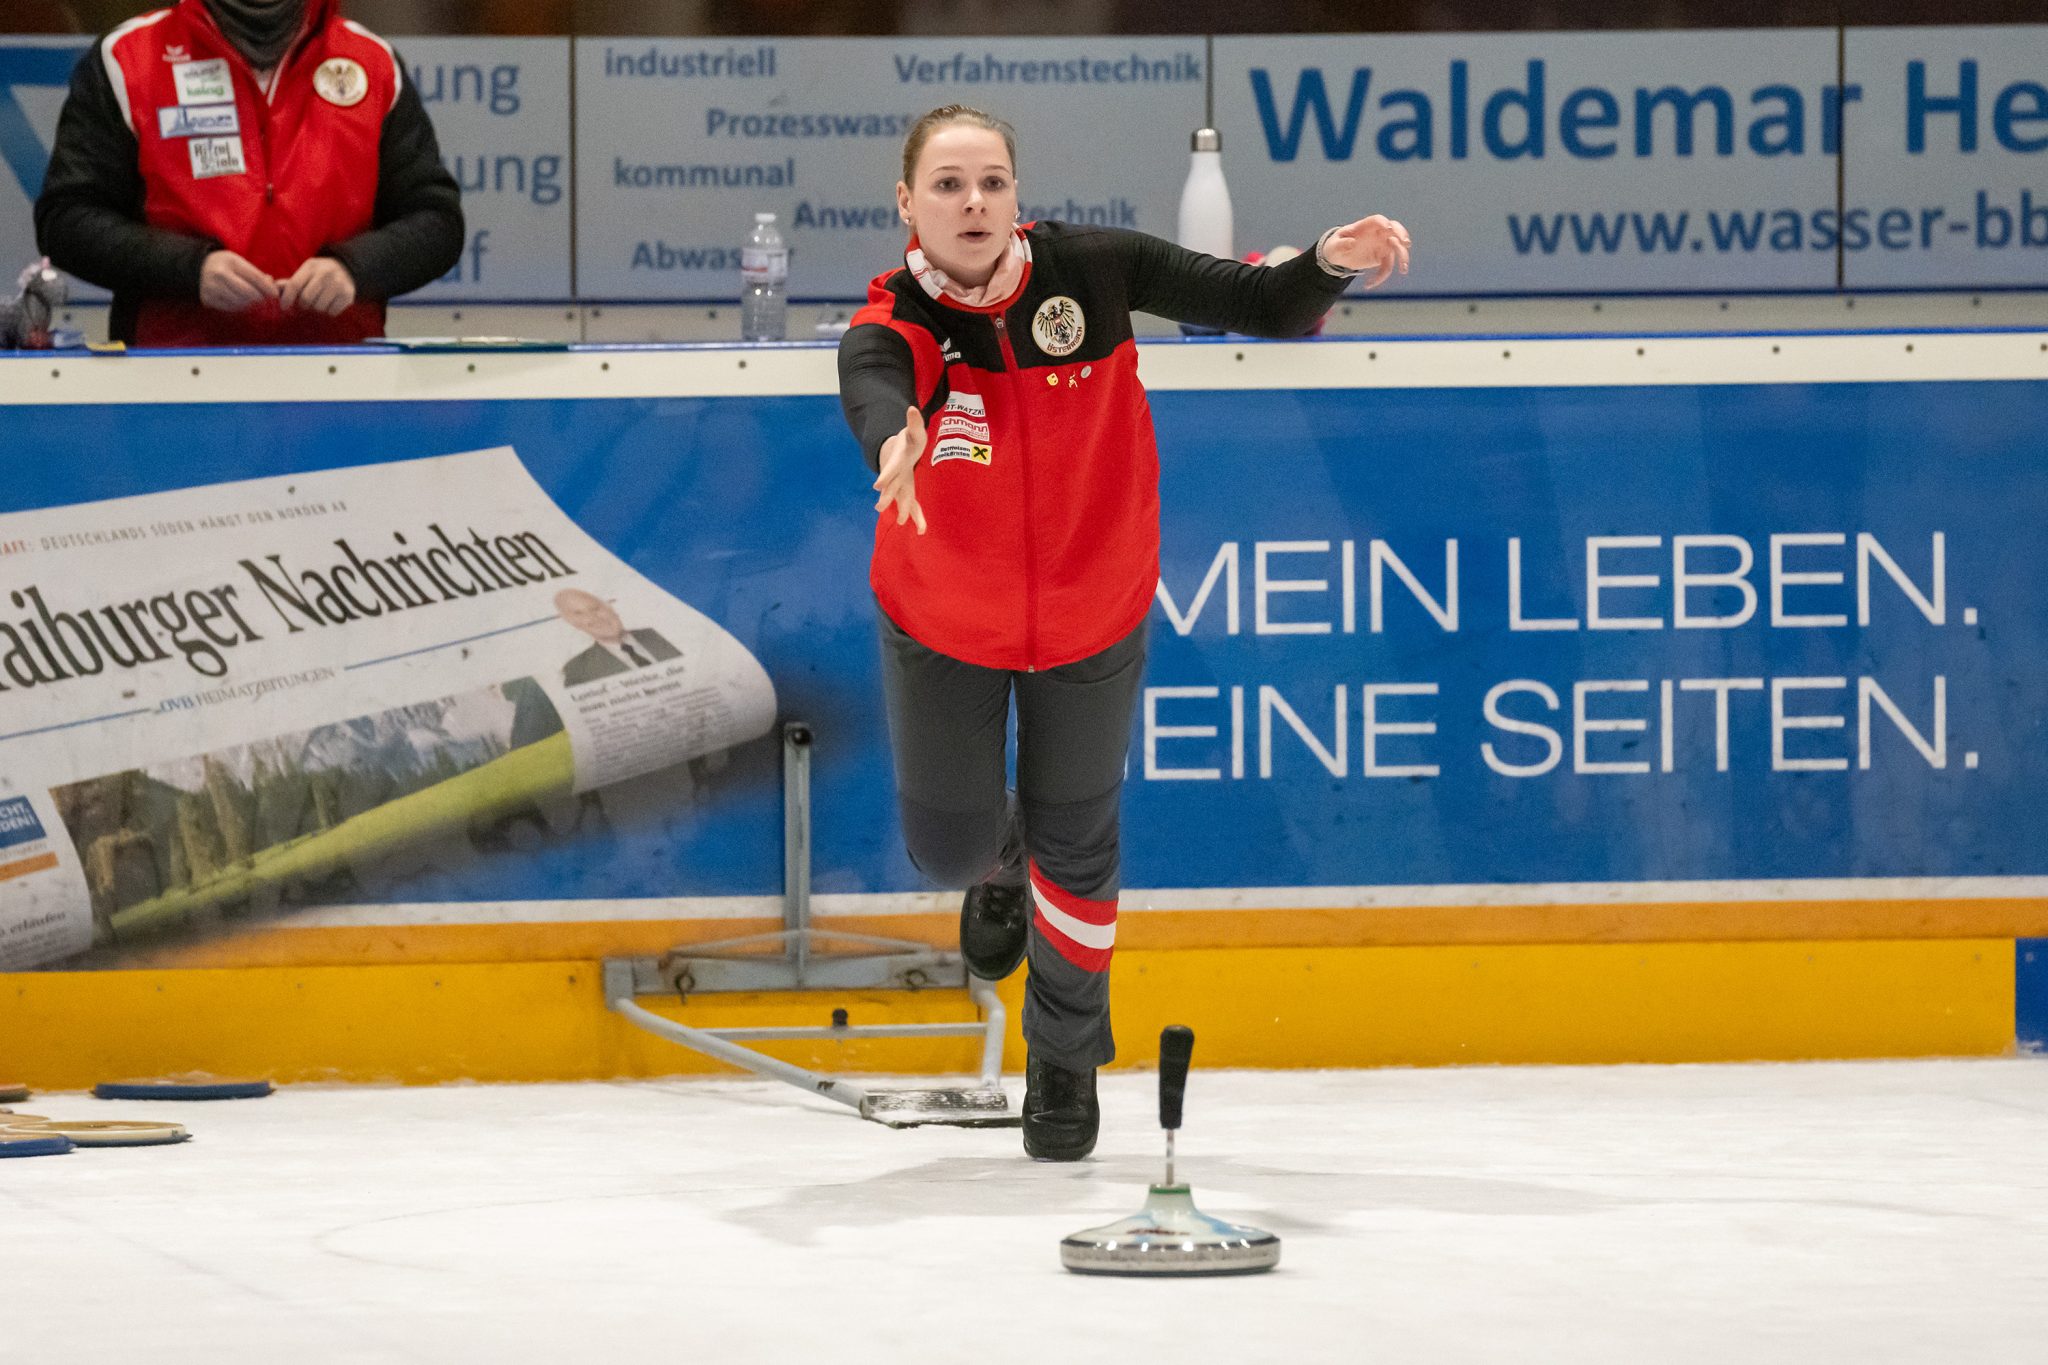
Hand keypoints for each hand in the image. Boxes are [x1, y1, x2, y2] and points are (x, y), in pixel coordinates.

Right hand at [198, 251, 277, 311]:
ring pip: (241, 303)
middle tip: (268, 303)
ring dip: (251, 306)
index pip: (255, 278)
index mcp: (231, 262)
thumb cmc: (228, 266)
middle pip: (249, 293)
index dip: (268, 288)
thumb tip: (275, 290)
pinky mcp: (208, 299)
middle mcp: (219, 274)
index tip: (276, 295)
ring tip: (256, 304)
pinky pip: (231, 309)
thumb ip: (257, 275)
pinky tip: (243, 305)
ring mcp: (212, 288)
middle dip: (261, 299)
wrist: (200, 267)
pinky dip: (240, 308)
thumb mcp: (241, 263)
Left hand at [278, 257, 356, 315]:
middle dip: (303, 304)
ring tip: (319, 302)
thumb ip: (290, 282)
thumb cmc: (319, 274)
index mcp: (311, 266)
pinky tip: (330, 304)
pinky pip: (332, 312)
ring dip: (316, 309)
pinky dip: (329, 311)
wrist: (347, 269)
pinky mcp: (348, 295)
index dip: (287, 298)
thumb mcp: (305, 272)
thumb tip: (274, 289)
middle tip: (306, 303)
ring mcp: (338, 284)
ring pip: (319, 307)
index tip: (284, 307)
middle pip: (306, 299)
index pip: (295, 285)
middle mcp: (326, 274)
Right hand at [872, 405, 927, 534]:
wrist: (898, 452)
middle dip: (886, 497)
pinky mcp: (908, 491)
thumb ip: (913, 422)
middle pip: (891, 488)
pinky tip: (922, 530)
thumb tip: (912, 408)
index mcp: (897, 461)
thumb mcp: (913, 430)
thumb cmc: (908, 441)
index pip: (890, 469)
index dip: (885, 476)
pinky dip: (917, 517)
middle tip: (880, 507)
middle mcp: (897, 476)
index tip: (877, 486)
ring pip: (901, 499)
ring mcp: (901, 485)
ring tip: (903, 522)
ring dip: (902, 509)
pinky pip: (913, 505)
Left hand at [1322, 215, 1410, 288]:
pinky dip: (1381, 276)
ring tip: (1403, 269)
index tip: (1388, 228)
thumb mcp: (1333, 246)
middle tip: (1405, 243)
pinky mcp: (1382, 257)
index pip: (1377, 220)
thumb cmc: (1335, 246)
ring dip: (1403, 257)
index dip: (1384, 223)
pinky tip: (1369, 284)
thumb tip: (1352, 243)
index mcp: (1365, 226)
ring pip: (1397, 248)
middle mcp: (1377, 234)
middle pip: (1394, 229)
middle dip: (1401, 234)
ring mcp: (1381, 245)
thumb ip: (1341, 243)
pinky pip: (1387, 266)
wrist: (1338, 256)